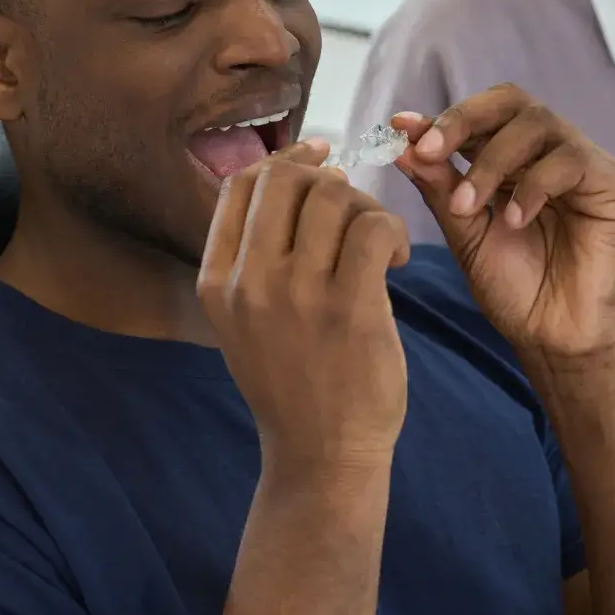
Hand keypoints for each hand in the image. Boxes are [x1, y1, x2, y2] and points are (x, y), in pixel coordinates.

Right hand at [198, 141, 409, 469]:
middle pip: (284, 180)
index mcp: (217, 281)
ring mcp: (296, 295)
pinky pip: (372, 229)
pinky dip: (392, 231)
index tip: (320, 164)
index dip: (284, 160)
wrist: (320, 454)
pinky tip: (397, 261)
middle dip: (328, 180)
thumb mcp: (248, 320)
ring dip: (366, 207)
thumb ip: (257, 256)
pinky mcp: (348, 309)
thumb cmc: (294, 383)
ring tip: (379, 243)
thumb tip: (304, 174)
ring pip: (333, 198)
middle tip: (355, 210)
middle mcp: (248, 282)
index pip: (240, 186)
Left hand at [393, 86, 614, 361]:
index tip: (401, 129)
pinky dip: (533, 186)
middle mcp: (550, 154)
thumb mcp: (466, 235)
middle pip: (512, 102)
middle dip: (463, 121)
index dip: (442, 118)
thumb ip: (440, 190)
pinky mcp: (614, 187)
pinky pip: (571, 161)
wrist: (555, 341)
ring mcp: (584, 166)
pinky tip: (514, 221)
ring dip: (492, 161)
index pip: (482, 117)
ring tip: (468, 206)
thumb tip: (403, 146)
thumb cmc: (515, 292)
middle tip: (429, 151)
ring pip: (538, 124)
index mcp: (513, 162)